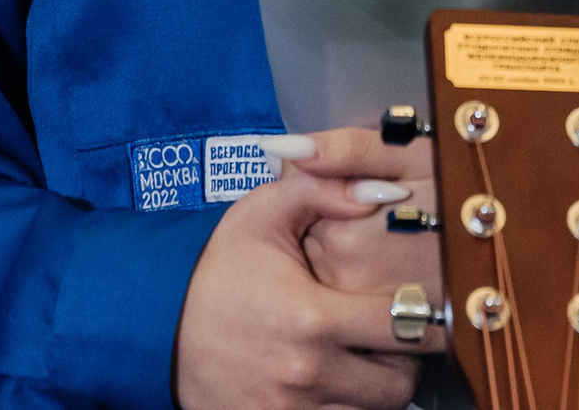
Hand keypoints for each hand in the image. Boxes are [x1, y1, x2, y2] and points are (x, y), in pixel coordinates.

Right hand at [174, 133, 446, 409]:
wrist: (155, 325)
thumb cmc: (215, 270)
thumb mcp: (262, 214)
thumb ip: (323, 189)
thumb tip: (383, 190)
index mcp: (310, 318)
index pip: (405, 327)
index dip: (423, 314)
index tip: (422, 302)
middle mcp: (306, 374)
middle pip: (399, 382)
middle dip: (404, 357)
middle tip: (391, 333)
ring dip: (378, 387)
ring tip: (363, 356)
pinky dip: (347, 407)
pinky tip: (336, 381)